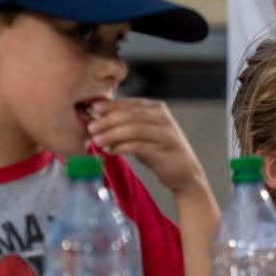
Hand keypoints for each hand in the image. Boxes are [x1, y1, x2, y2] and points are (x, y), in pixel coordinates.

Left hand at [87, 98, 209, 194]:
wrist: (184, 172)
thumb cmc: (160, 151)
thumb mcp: (143, 133)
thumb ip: (126, 124)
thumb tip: (98, 119)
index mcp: (156, 108)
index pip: (129, 103)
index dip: (110, 105)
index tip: (92, 109)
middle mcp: (162, 118)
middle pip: (129, 115)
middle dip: (107, 121)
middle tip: (91, 128)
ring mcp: (165, 133)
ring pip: (133, 129)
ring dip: (112, 135)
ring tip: (97, 141)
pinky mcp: (164, 150)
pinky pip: (138, 145)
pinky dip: (122, 147)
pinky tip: (112, 151)